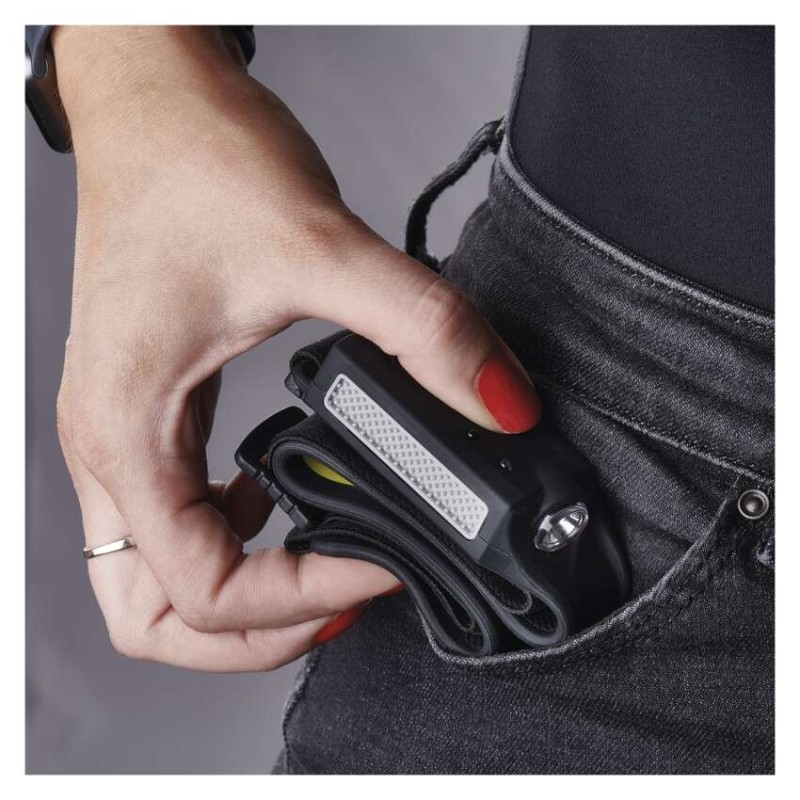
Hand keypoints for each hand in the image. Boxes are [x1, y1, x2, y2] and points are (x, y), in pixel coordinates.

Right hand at [53, 27, 540, 671]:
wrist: (155, 104)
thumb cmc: (193, 161)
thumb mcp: (320, 247)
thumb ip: (425, 331)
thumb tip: (500, 404)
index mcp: (127, 429)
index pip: (203, 586)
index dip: (302, 595)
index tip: (380, 560)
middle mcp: (110, 447)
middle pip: (154, 618)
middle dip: (252, 636)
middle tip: (339, 600)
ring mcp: (124, 434)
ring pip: (156, 583)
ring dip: (238, 599)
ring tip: (321, 560)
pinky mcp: (149, 411)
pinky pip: (176, 521)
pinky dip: (232, 539)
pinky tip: (281, 494)